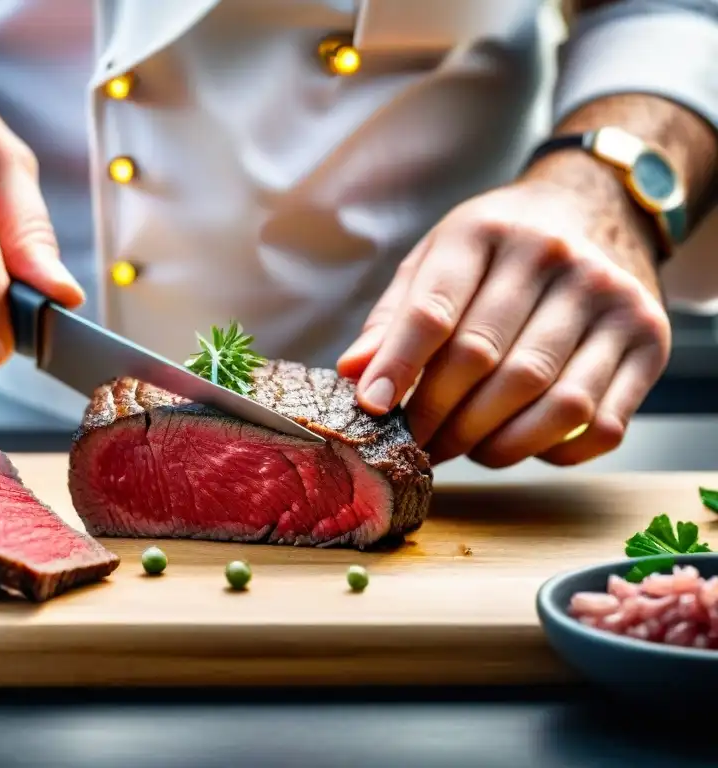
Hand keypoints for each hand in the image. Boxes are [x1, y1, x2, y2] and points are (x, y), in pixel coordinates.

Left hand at [337, 159, 671, 467]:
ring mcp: (612, 298)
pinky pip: (602, 423)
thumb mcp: (436, 258)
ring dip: (495, 444)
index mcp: (486, 231)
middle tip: (415, 442)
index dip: (398, 367)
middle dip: (440, 417)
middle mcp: (556, 258)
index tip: (372, 407)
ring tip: (462, 448)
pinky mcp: (650, 338)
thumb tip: (354, 374)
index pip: (435, 311)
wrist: (597, 206)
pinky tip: (522, 444)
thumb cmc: (499, 245)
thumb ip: (395, 317)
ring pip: (550, 401)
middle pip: (487, 362)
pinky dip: (555, 451)